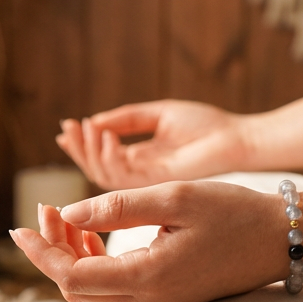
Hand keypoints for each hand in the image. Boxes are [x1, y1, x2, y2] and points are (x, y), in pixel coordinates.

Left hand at [9, 181, 289, 301]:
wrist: (286, 238)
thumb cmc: (235, 211)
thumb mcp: (175, 197)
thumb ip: (117, 206)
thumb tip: (67, 214)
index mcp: (149, 278)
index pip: (72, 275)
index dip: (42, 251)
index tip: (24, 223)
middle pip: (75, 288)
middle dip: (52, 251)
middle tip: (47, 211)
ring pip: (94, 291)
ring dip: (72, 257)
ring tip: (66, 218)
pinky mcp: (167, 301)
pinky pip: (115, 290)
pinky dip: (95, 264)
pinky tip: (93, 234)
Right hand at [57, 101, 249, 189]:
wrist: (236, 140)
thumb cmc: (206, 126)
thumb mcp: (158, 114)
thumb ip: (127, 119)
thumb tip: (94, 122)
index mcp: (141, 163)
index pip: (102, 160)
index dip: (82, 146)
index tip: (66, 126)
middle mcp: (142, 179)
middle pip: (98, 172)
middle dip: (80, 151)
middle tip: (69, 129)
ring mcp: (149, 185)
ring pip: (105, 179)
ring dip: (91, 153)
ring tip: (89, 129)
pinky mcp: (159, 187)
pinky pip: (124, 178)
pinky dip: (111, 158)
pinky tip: (108, 137)